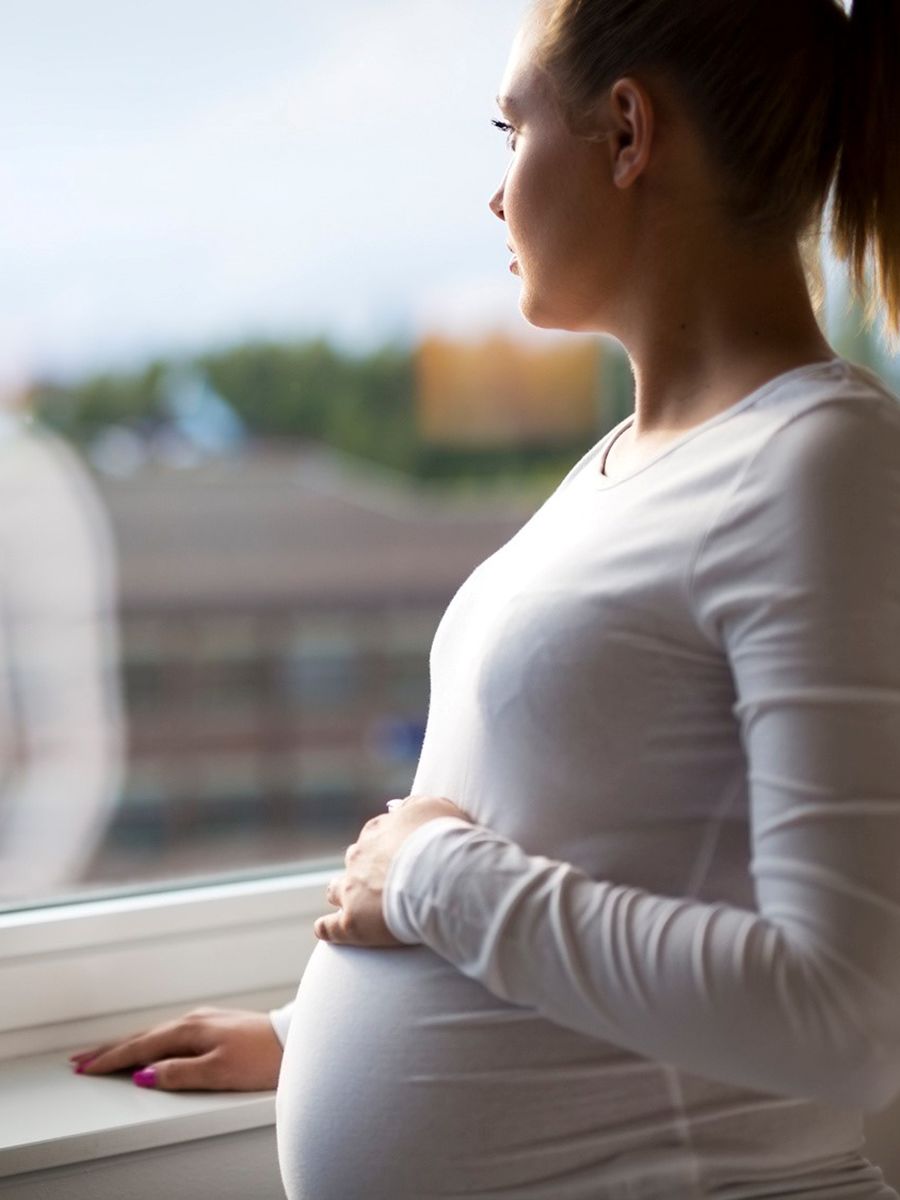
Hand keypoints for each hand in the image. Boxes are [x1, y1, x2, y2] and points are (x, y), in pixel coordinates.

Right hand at [68, 1007, 283, 1091]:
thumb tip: (143, 1074)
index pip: (140, 1046)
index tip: (86, 1068)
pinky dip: (150, 1038)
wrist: (294, 1039)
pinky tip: (148, 1044)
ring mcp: (204, 1019)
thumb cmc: (260, 1058)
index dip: (111, 1059)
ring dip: (128, 1042)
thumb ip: (178, 1073)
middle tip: (80, 1059)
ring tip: (105, 1052)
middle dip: (110, 1048)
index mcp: (189, 1030)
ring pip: (155, 1032)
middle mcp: (193, 1019)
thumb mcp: (217, 1072)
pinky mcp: (215, 1024)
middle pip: (142, 1035)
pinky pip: (170, 1031)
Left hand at [315, 794, 470, 947]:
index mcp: (377, 831)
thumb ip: (412, 806)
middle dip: (363, 870)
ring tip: (354, 905)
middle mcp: (359, 857)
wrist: (441, 872)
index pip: (372, 836)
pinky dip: (327, 928)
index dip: (383, 847)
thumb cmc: (442, 839)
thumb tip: (395, 807)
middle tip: (383, 882)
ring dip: (342, 895)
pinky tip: (325, 930)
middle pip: (354, 862)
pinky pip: (330, 927)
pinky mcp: (352, 922)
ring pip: (336, 890)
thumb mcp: (433, 808)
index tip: (395, 856)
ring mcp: (352, 889)